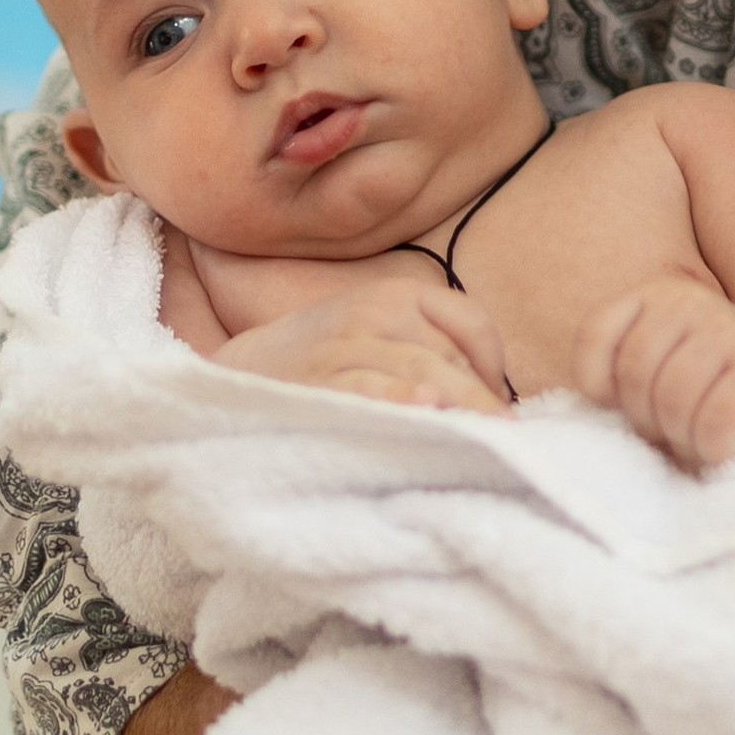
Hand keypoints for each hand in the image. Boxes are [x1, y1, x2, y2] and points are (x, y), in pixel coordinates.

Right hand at [211, 277, 511, 413]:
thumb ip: (426, 348)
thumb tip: (490, 399)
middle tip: (498, 440)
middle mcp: (374, 310)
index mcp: (395, 293)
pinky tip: (426, 413)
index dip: (494, 366)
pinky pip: (373, 389)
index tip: (496, 408)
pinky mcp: (320, 379)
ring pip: (424, 371)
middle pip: (453, 354)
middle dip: (479, 400)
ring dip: (459, 405)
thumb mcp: (373, 333)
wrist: (237, 375)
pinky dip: (403, 399)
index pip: (471, 321)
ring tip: (480, 439)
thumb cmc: (322, 361)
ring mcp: (345, 343)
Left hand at [577, 270, 734, 469]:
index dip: (597, 382)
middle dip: (646, 418)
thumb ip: (622, 374)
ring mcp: (729, 330)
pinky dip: (711, 445)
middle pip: (636, 374)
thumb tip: (588, 420)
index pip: (595, 334)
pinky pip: (715, 418)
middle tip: (669, 431)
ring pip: (674, 399)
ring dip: (681, 436)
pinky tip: (723, 446)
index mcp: (653, 294)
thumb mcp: (660, 356)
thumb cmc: (706, 374)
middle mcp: (689, 302)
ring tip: (696, 440)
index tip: (618, 404)